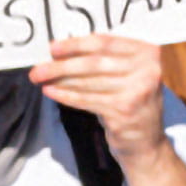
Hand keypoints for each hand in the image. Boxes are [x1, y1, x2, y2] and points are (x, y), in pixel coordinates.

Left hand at [28, 32, 169, 149]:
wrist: (146, 143)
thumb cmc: (131, 103)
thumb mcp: (129, 75)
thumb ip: (107, 59)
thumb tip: (63, 51)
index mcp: (148, 52)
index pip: (105, 43)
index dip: (75, 45)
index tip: (53, 48)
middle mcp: (147, 69)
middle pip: (93, 63)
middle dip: (61, 65)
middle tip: (38, 68)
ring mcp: (136, 91)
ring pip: (88, 82)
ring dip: (60, 80)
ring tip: (40, 79)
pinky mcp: (123, 111)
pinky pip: (86, 100)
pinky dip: (66, 96)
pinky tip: (51, 92)